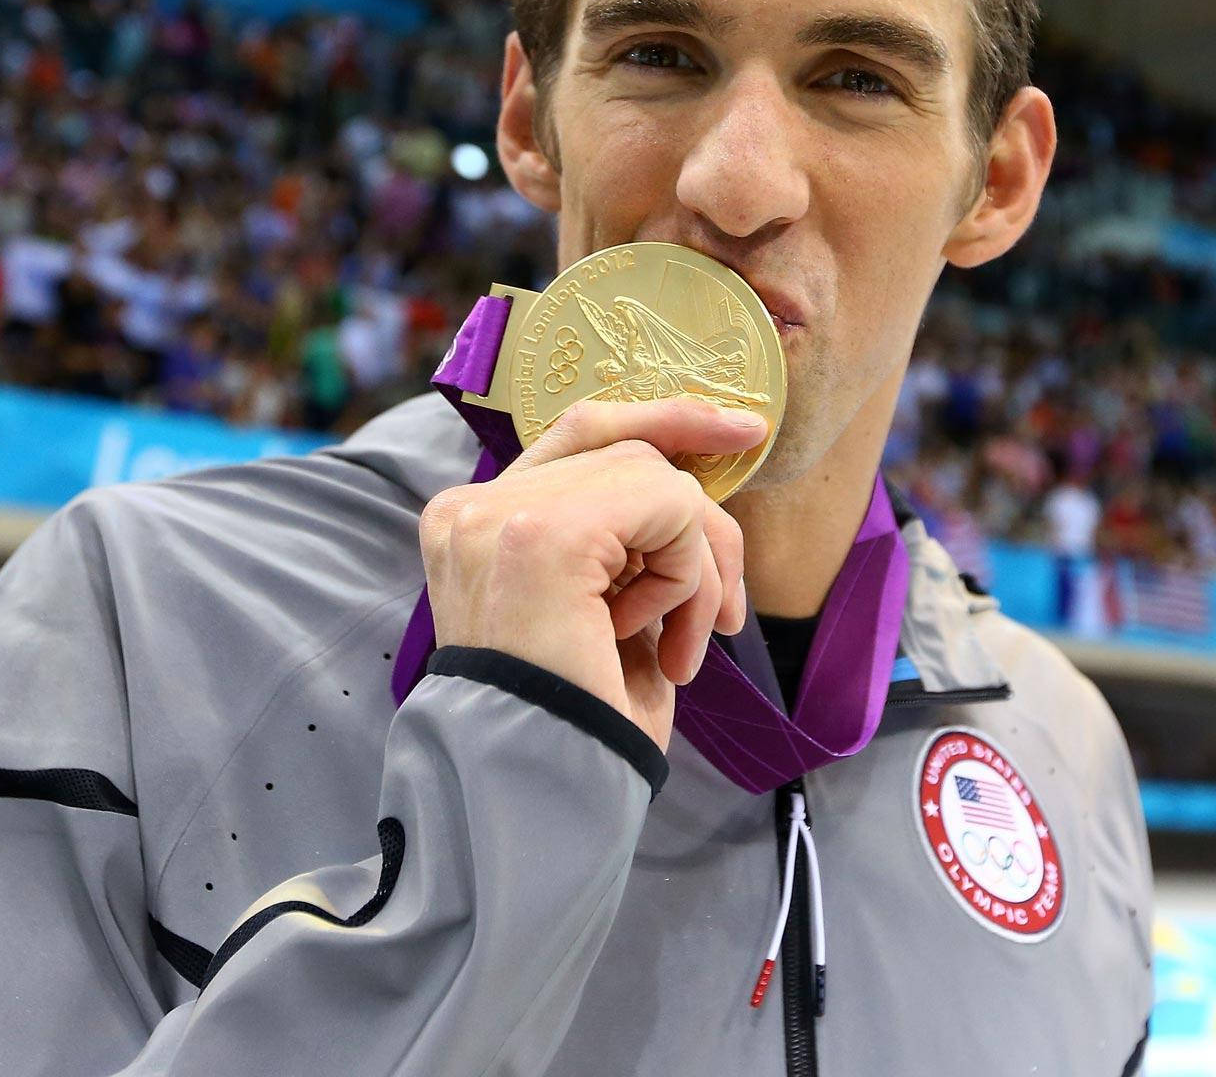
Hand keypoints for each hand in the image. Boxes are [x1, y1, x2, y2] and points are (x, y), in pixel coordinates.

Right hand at [419, 397, 757, 747]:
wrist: (537, 796)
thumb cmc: (572, 726)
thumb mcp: (603, 617)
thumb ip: (625, 548)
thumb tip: (697, 496)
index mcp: (475, 523)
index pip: (581, 432)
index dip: (664, 419)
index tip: (741, 430)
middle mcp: (473, 508)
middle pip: (628, 450)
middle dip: (700, 525)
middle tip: (726, 616)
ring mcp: (501, 515)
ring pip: (657, 479)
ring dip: (694, 570)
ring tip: (678, 650)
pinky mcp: (545, 535)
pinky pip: (670, 510)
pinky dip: (687, 579)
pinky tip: (659, 647)